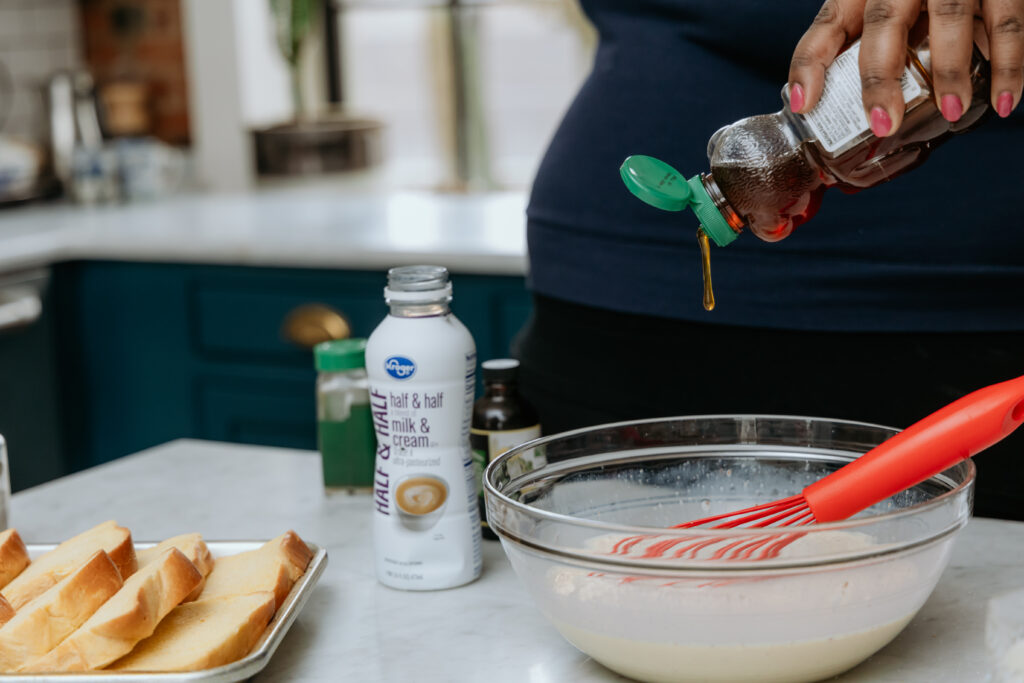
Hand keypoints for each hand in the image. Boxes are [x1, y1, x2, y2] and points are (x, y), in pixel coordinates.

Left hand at [788, 0, 1023, 135]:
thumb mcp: (877, 13)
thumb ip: (855, 50)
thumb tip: (822, 110)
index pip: (827, 25)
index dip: (809, 64)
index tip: (803, 104)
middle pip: (885, 20)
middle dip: (881, 75)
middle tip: (884, 122)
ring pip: (950, 17)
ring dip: (950, 70)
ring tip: (951, 112)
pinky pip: (1006, 21)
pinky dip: (1009, 64)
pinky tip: (1004, 101)